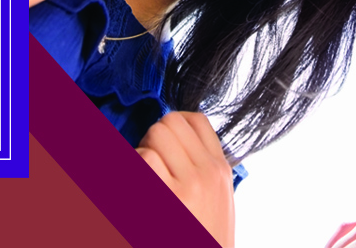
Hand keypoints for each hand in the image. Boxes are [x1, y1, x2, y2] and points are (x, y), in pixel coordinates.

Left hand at [138, 112, 234, 246]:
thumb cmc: (206, 238)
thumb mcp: (218, 199)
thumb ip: (203, 170)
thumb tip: (174, 146)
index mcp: (220, 169)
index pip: (196, 120)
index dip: (174, 124)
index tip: (165, 142)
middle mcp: (207, 172)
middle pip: (170, 122)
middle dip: (153, 137)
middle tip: (150, 163)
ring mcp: (189, 184)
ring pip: (155, 136)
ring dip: (142, 152)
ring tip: (145, 178)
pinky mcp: (168, 198)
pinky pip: (143, 159)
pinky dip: (135, 168)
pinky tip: (139, 189)